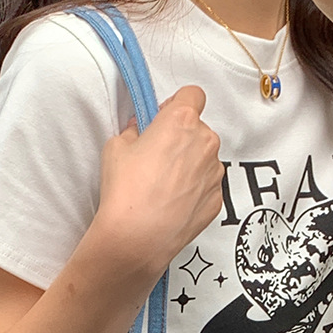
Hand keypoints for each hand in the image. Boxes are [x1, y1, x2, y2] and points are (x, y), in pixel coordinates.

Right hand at [95, 85, 223, 275]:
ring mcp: (214, 173)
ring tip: (164, 185)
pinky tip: (172, 202)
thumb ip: (134, 131)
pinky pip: (207, 186)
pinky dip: (194, 190)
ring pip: (205, 159)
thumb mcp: (116, 147)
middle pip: (199, 129)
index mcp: (182, 120)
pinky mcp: (217, 200)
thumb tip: (141, 132)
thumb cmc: (126, 191)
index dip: (177, 104)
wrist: (137, 238)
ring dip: (190, 164)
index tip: (164, 118)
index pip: (192, 95)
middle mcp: (206, 142)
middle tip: (158, 157)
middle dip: (182, 138)